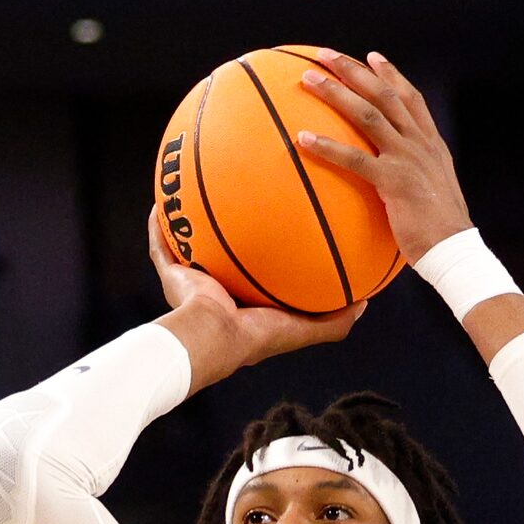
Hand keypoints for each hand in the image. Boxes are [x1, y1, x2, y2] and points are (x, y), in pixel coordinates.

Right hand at [149, 213, 364, 387]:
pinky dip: (159, 222)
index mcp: (244, 301)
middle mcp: (216, 288)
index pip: (256, 270)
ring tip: (195, 186)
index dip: (267, 248)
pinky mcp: (171, 273)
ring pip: (189, 242)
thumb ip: (334, 320)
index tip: (282, 222)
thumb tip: (365, 304)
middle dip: (229, 226)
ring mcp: (191, 280)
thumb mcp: (304, 328)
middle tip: (241, 194)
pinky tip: (161, 198)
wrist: (214, 337)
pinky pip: (161, 242)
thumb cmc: (257, 334)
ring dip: (190, 218)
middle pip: (222, 250)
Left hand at [293, 50, 474, 265]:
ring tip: (308, 80)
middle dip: (353, 71)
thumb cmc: (440, 227)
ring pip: (368, 114)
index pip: (410, 98)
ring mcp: (406, 159)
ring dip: (336, 93)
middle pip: (384, 94)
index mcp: (430, 143)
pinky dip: (327, 146)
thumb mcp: (433, 188)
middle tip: (325, 55)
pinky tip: (303, 139)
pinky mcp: (393, 182)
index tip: (371, 56)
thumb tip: (399, 174)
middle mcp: (419, 143)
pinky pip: (354, 159)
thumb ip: (416, 172)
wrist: (453, 247)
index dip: (391, 74)